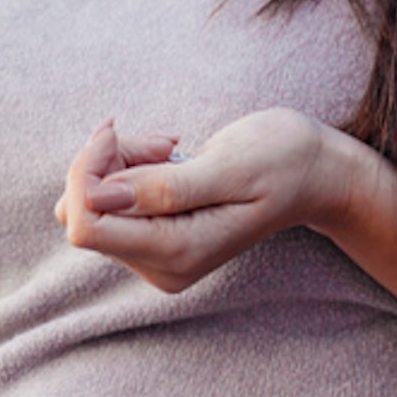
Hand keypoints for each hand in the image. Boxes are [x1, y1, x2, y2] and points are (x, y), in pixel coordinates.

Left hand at [55, 110, 374, 293]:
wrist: (313, 174)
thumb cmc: (282, 162)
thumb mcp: (231, 166)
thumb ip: (166, 186)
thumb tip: (102, 197)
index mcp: (177, 253)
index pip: (86, 225)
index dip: (85, 173)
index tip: (117, 132)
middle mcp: (159, 265)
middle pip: (83, 212)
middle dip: (106, 162)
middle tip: (163, 140)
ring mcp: (154, 255)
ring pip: (91, 203)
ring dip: (118, 161)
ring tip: (172, 146)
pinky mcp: (151, 236)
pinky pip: (106, 200)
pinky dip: (124, 166)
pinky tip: (167, 154)